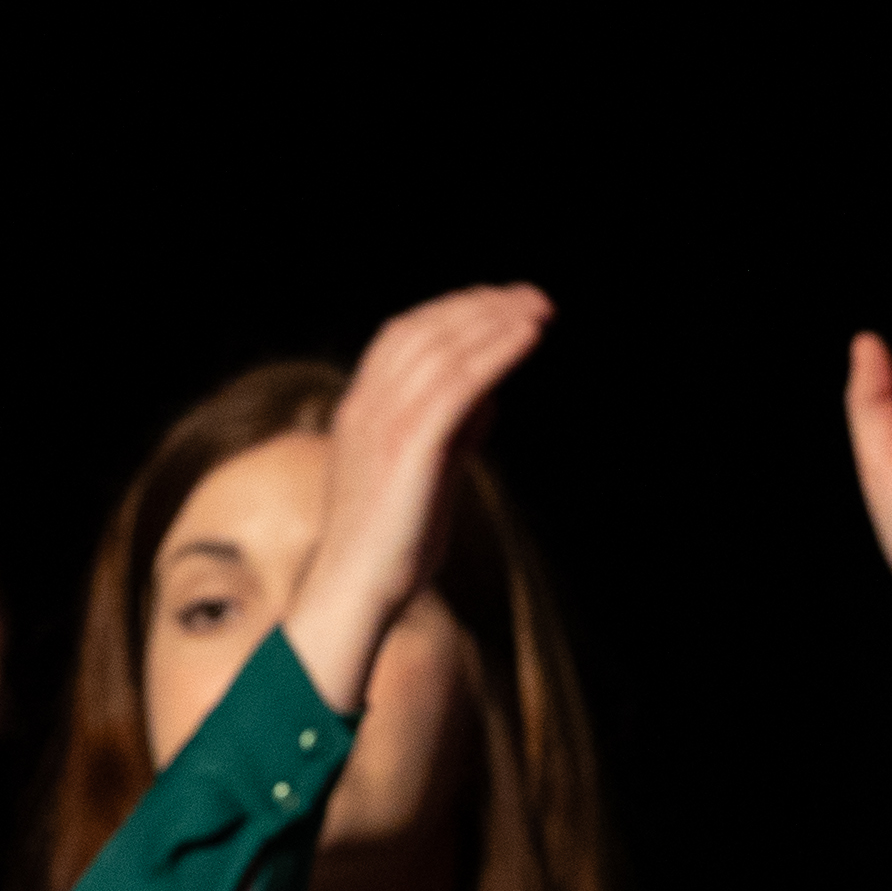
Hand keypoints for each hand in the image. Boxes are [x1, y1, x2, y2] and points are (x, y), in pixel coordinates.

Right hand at [279, 285, 549, 716]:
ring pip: (444, 349)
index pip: (404, 336)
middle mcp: (367, 405)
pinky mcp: (409, 446)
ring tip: (537, 310)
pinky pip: (459, 383)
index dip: (453, 312)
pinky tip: (527, 338)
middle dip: (481, 307)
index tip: (498, 304)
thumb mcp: (422, 477)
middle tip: (531, 297)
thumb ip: (450, 434)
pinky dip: (496, 353)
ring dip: (496, 321)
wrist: (354, 593)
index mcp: (361, 409)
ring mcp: (384, 422)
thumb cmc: (389, 549)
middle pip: (426, 331)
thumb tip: (489, 398)